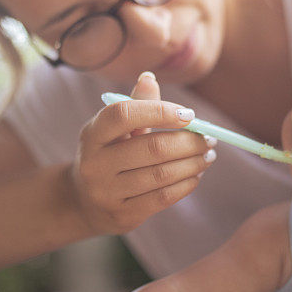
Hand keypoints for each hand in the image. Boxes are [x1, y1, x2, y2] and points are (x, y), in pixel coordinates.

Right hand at [71, 71, 215, 234]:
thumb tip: (150, 77)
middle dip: (188, 141)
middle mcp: (94, 163)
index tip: (189, 115)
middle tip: (209, 138)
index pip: (124, 115)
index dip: (160, 111)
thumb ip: (135, 104)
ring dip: (192, 163)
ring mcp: (106, 192)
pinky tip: (196, 175)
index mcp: (92, 134)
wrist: (82, 202)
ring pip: (161, 175)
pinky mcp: (122, 214)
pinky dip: (186, 184)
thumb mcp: (114, 129)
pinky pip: (162, 197)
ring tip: (208, 156)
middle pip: (151, 148)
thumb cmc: (108, 154)